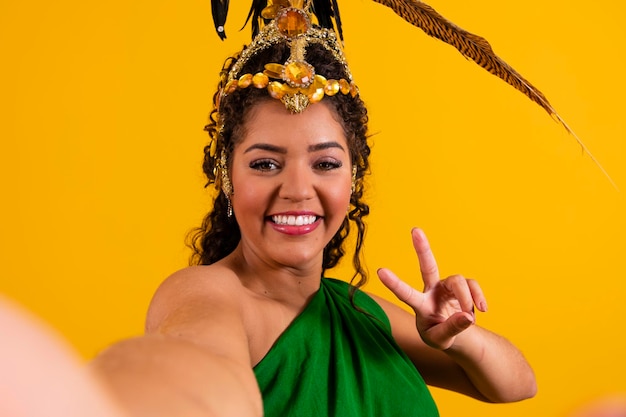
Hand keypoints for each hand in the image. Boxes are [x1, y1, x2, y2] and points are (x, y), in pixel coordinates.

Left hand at [377, 228, 487, 349]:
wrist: (452, 333)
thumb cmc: (439, 335)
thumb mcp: (441, 340)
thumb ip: (451, 329)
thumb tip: (467, 316)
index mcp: (420, 304)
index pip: (406, 294)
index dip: (394, 283)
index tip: (380, 271)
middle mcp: (431, 290)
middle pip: (427, 266)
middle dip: (422, 248)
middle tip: (415, 230)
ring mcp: (446, 286)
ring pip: (458, 281)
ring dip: (466, 299)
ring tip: (469, 318)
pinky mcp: (462, 286)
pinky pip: (472, 285)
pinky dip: (478, 297)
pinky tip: (482, 309)